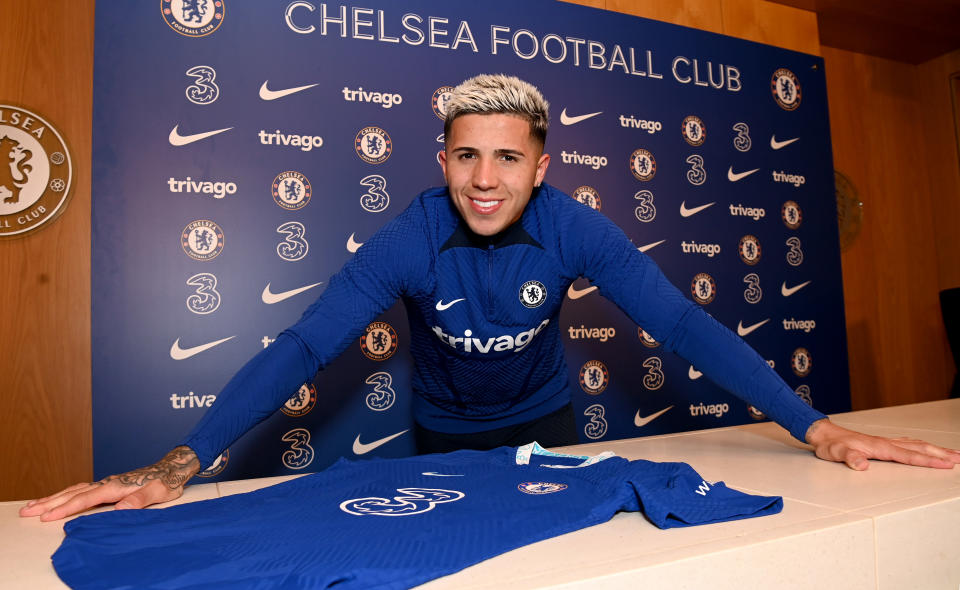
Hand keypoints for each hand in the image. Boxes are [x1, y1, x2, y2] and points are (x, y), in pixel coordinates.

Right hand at [18, 446, 200, 521]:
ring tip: (33, 506)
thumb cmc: (166, 482)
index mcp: (115, 486)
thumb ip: (139, 500)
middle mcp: (107, 483)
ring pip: (73, 490)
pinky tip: (58, 499)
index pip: (85, 499)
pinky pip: (80, 490)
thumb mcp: (158, 493)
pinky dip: (65, 495)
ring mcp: (106, 483)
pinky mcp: (108, 485)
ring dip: (52, 498)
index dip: (65, 509)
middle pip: (72, 493)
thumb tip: (120, 509)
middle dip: (49, 503)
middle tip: (27, 511)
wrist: (172, 468)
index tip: (47, 517)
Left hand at [805, 419, 959, 469]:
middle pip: (919, 448)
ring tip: (953, 454)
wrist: (823, 434)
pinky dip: (922, 446)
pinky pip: (908, 444)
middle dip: (941, 454)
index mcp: (879, 447)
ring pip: (916, 445)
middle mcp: (885, 443)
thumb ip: (849, 458)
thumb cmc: (830, 445)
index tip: (946, 464)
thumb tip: (861, 464)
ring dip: (935, 449)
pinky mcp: (882, 443)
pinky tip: (926, 448)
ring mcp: (885, 442)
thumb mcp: (835, 454)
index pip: (909, 456)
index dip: (928, 461)